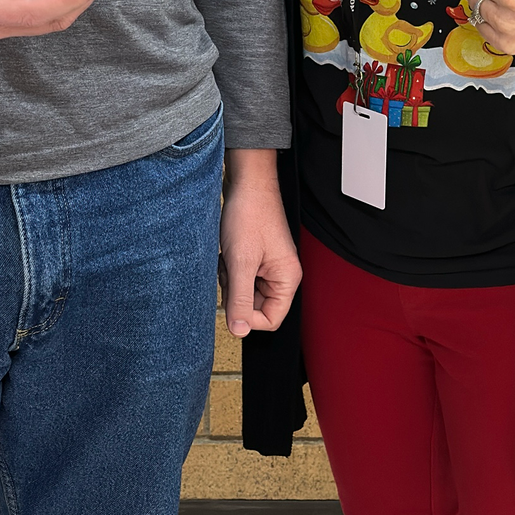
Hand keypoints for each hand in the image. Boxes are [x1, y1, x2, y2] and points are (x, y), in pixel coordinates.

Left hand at [219, 148, 300, 338]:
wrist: (246, 183)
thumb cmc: (250, 214)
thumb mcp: (240, 262)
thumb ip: (240, 299)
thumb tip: (240, 330)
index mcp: (287, 278)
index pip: (271, 320)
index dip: (248, 318)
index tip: (230, 306)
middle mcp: (281, 275)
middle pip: (256, 307)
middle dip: (236, 295)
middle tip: (228, 273)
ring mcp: (268, 267)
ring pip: (244, 293)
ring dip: (230, 281)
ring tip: (228, 259)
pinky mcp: (256, 259)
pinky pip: (240, 278)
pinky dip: (228, 270)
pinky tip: (227, 253)